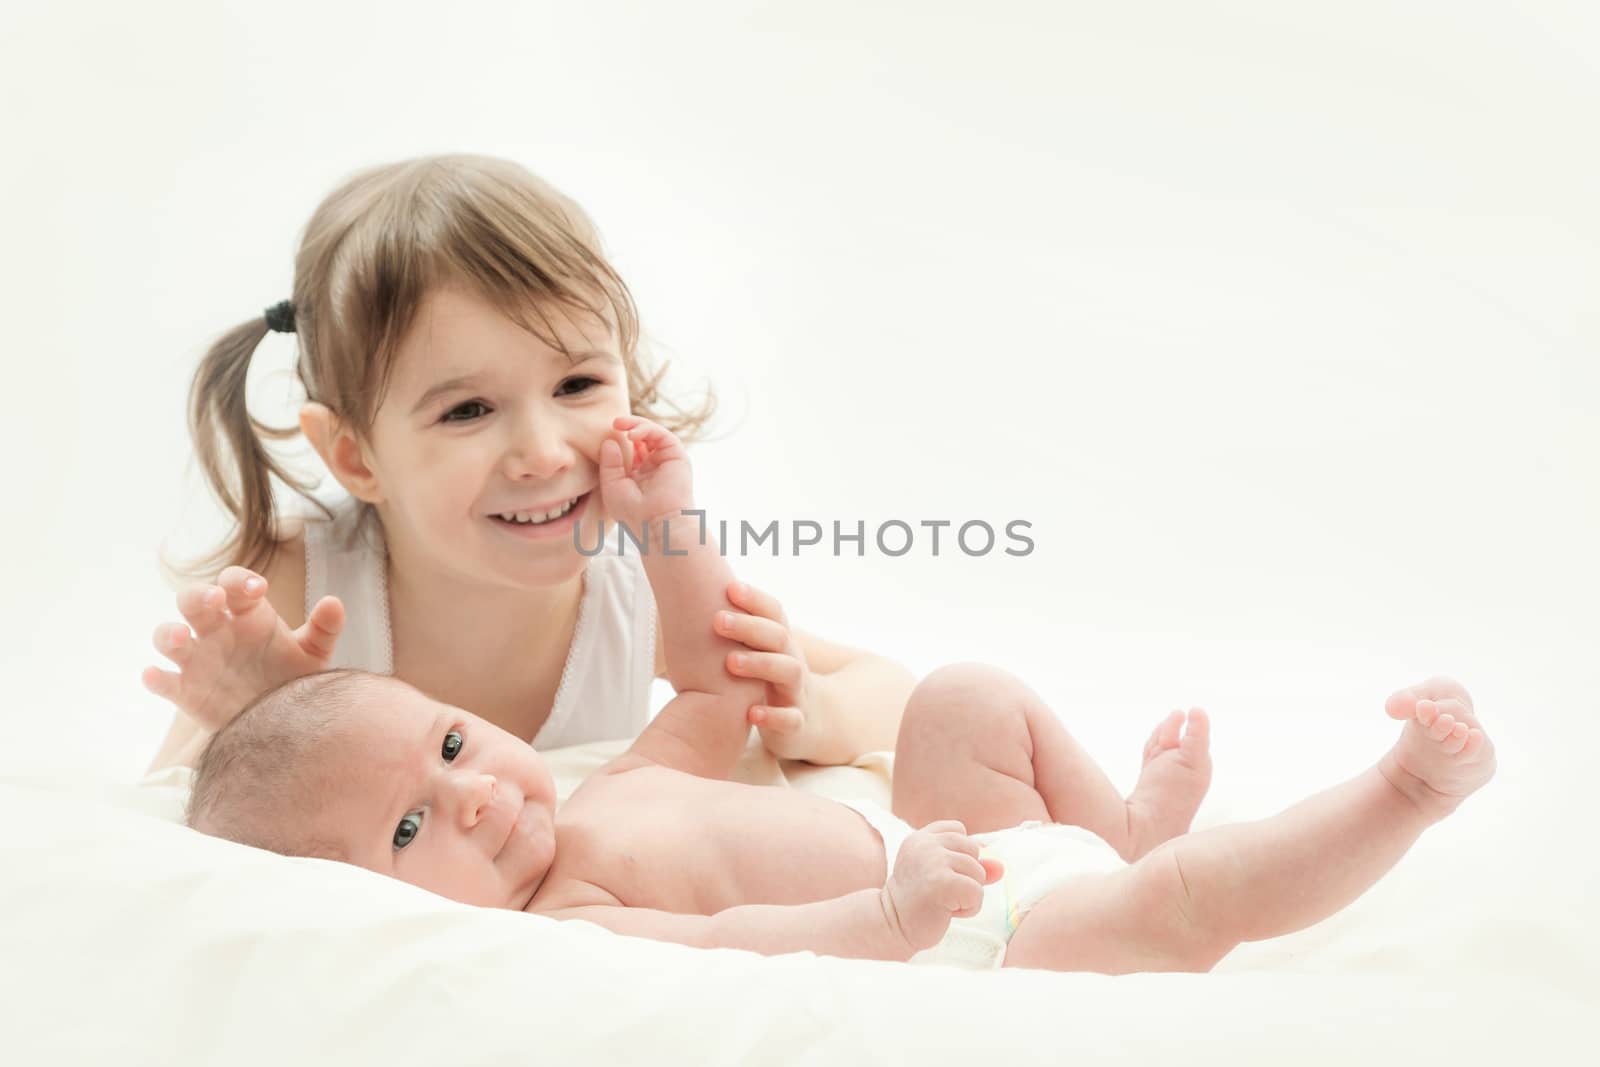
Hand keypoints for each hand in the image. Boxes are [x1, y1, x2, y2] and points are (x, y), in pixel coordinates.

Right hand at [141, 566, 344, 732]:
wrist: (283, 724)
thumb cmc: (293, 678)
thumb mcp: (313, 653)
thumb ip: (324, 629)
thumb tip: (334, 602)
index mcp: (247, 614)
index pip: (234, 583)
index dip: (241, 580)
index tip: (258, 589)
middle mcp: (217, 631)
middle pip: (193, 600)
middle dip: (198, 594)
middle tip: (214, 598)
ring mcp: (198, 660)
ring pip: (167, 636)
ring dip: (167, 633)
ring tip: (180, 637)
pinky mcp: (185, 691)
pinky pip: (162, 681)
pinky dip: (154, 677)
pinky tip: (154, 675)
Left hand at [597, 415, 693, 529]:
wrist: (658, 524)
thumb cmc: (634, 514)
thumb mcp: (612, 486)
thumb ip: (609, 463)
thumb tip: (609, 440)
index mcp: (639, 474)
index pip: (630, 449)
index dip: (618, 439)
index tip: (605, 435)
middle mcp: (654, 465)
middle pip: (641, 437)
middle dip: (628, 427)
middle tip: (614, 423)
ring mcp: (666, 460)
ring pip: (652, 433)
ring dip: (636, 424)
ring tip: (620, 424)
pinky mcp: (677, 457)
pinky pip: (662, 435)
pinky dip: (647, 429)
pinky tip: (632, 434)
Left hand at [715, 581, 814, 758]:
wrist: (810, 721)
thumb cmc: (770, 679)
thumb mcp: (758, 652)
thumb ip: (734, 630)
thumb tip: (689, 597)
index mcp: (781, 642)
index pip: (774, 612)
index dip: (755, 599)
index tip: (729, 588)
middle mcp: (792, 660)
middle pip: (778, 637)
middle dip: (749, 627)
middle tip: (717, 620)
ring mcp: (797, 692)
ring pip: (788, 671)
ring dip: (761, 664)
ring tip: (730, 662)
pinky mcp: (797, 724)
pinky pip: (790, 719)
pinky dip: (773, 716)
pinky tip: (751, 714)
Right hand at [879, 821, 1004, 953]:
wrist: (891, 926)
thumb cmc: (918, 901)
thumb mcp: (942, 874)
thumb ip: (970, 865)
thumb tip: (1000, 867)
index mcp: (921, 837)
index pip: (959, 830)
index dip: (959, 856)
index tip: (936, 875)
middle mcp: (925, 844)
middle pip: (974, 851)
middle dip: (966, 876)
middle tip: (939, 892)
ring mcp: (933, 861)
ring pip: (978, 873)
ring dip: (967, 895)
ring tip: (941, 902)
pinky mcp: (942, 882)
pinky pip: (977, 893)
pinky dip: (968, 908)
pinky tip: (946, 911)